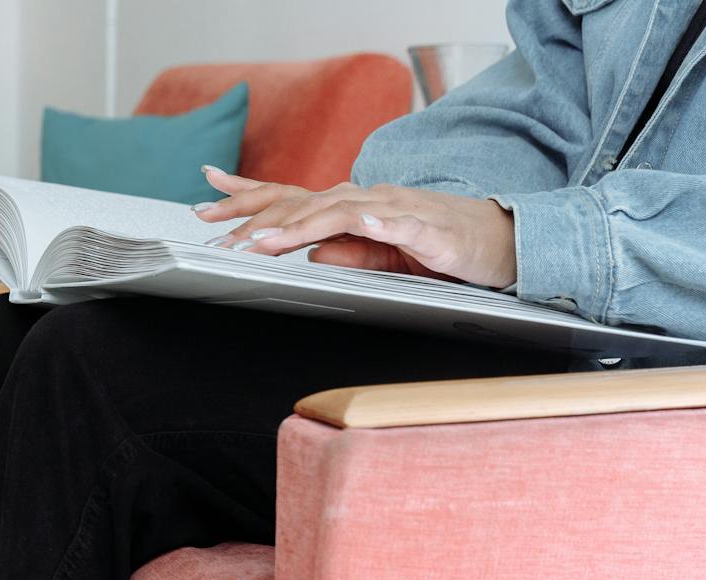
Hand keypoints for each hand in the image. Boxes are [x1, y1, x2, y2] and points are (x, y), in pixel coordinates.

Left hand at [193, 167, 517, 288]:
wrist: (501, 245)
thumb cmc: (442, 249)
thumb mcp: (384, 259)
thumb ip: (349, 254)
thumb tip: (311, 256)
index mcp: (353, 208)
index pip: (292, 197)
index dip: (248, 195)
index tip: (204, 198)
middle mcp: (368, 200)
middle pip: (302, 202)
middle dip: (255, 217)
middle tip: (214, 234)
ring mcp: (397, 211)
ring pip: (338, 212)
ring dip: (298, 227)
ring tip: (264, 243)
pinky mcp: (427, 229)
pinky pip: (396, 224)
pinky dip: (374, 224)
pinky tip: (352, 226)